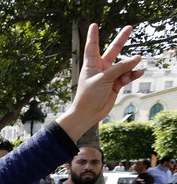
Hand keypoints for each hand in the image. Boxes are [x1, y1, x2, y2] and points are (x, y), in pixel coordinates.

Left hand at [58, 24, 143, 139]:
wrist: (88, 113)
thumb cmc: (89, 95)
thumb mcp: (104, 79)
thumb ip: (120, 68)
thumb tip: (136, 59)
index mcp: (91, 64)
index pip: (92, 46)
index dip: (93, 36)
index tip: (94, 25)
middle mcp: (101, 68)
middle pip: (113, 50)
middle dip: (121, 39)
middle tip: (129, 27)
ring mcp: (109, 76)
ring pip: (123, 66)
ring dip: (130, 65)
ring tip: (137, 60)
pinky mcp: (115, 85)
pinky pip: (127, 76)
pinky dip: (133, 75)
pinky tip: (139, 72)